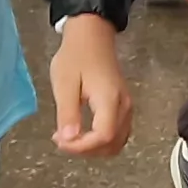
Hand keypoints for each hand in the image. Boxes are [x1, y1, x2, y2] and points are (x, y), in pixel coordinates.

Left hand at [46, 13, 132, 156]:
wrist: (92, 38)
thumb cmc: (76, 57)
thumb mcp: (65, 84)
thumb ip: (67, 113)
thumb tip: (69, 139)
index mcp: (109, 100)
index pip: (103, 137)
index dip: (81, 147)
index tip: (60, 141)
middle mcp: (124, 106)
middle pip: (112, 144)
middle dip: (85, 150)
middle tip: (61, 140)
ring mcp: (127, 107)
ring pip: (117, 143)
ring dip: (93, 148)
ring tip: (70, 138)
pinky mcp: (124, 107)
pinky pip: (117, 134)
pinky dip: (100, 141)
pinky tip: (82, 133)